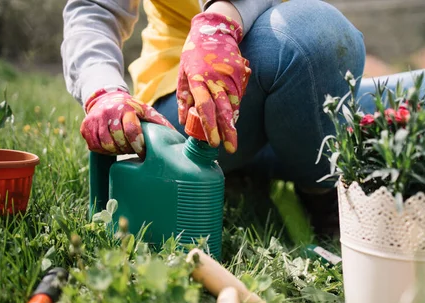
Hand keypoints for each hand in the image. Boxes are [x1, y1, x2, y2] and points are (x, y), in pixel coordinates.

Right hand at [80, 88, 175, 157]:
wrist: (105, 98)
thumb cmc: (131, 109)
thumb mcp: (146, 111)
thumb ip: (159, 122)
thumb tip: (176, 137)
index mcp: (127, 109)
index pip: (132, 130)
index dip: (138, 145)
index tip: (143, 152)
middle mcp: (109, 113)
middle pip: (118, 140)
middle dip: (127, 148)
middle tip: (132, 149)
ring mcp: (95, 120)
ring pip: (105, 145)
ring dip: (115, 151)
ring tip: (122, 147)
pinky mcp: (85, 126)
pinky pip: (94, 146)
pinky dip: (103, 150)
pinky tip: (111, 146)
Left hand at [177, 12, 250, 153]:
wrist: (213, 31)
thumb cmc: (193, 55)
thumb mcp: (182, 74)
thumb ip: (183, 98)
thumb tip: (183, 122)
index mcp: (198, 80)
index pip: (205, 107)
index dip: (210, 126)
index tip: (214, 143)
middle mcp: (215, 79)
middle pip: (224, 109)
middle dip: (228, 131)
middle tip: (231, 149)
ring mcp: (230, 76)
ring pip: (234, 104)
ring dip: (233, 122)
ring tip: (231, 138)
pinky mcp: (241, 73)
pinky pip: (239, 95)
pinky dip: (236, 107)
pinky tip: (233, 117)